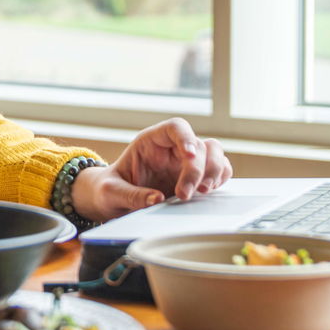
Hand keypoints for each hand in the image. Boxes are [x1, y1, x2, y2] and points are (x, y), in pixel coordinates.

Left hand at [70, 118, 230, 223]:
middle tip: (185, 194)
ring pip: (215, 154)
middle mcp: (173, 149)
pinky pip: (219, 172)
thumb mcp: (110, 192)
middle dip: (198, 169)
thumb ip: (130, 195)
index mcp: (151, 141)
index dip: (186, 138)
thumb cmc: (109, 190)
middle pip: (199, 145)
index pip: (176, 127)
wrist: (113, 202)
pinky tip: (208, 194)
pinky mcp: (196, 179)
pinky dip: (219, 180)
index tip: (189, 157)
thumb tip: (156, 199)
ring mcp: (186, 163)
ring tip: (202, 193)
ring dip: (214, 172)